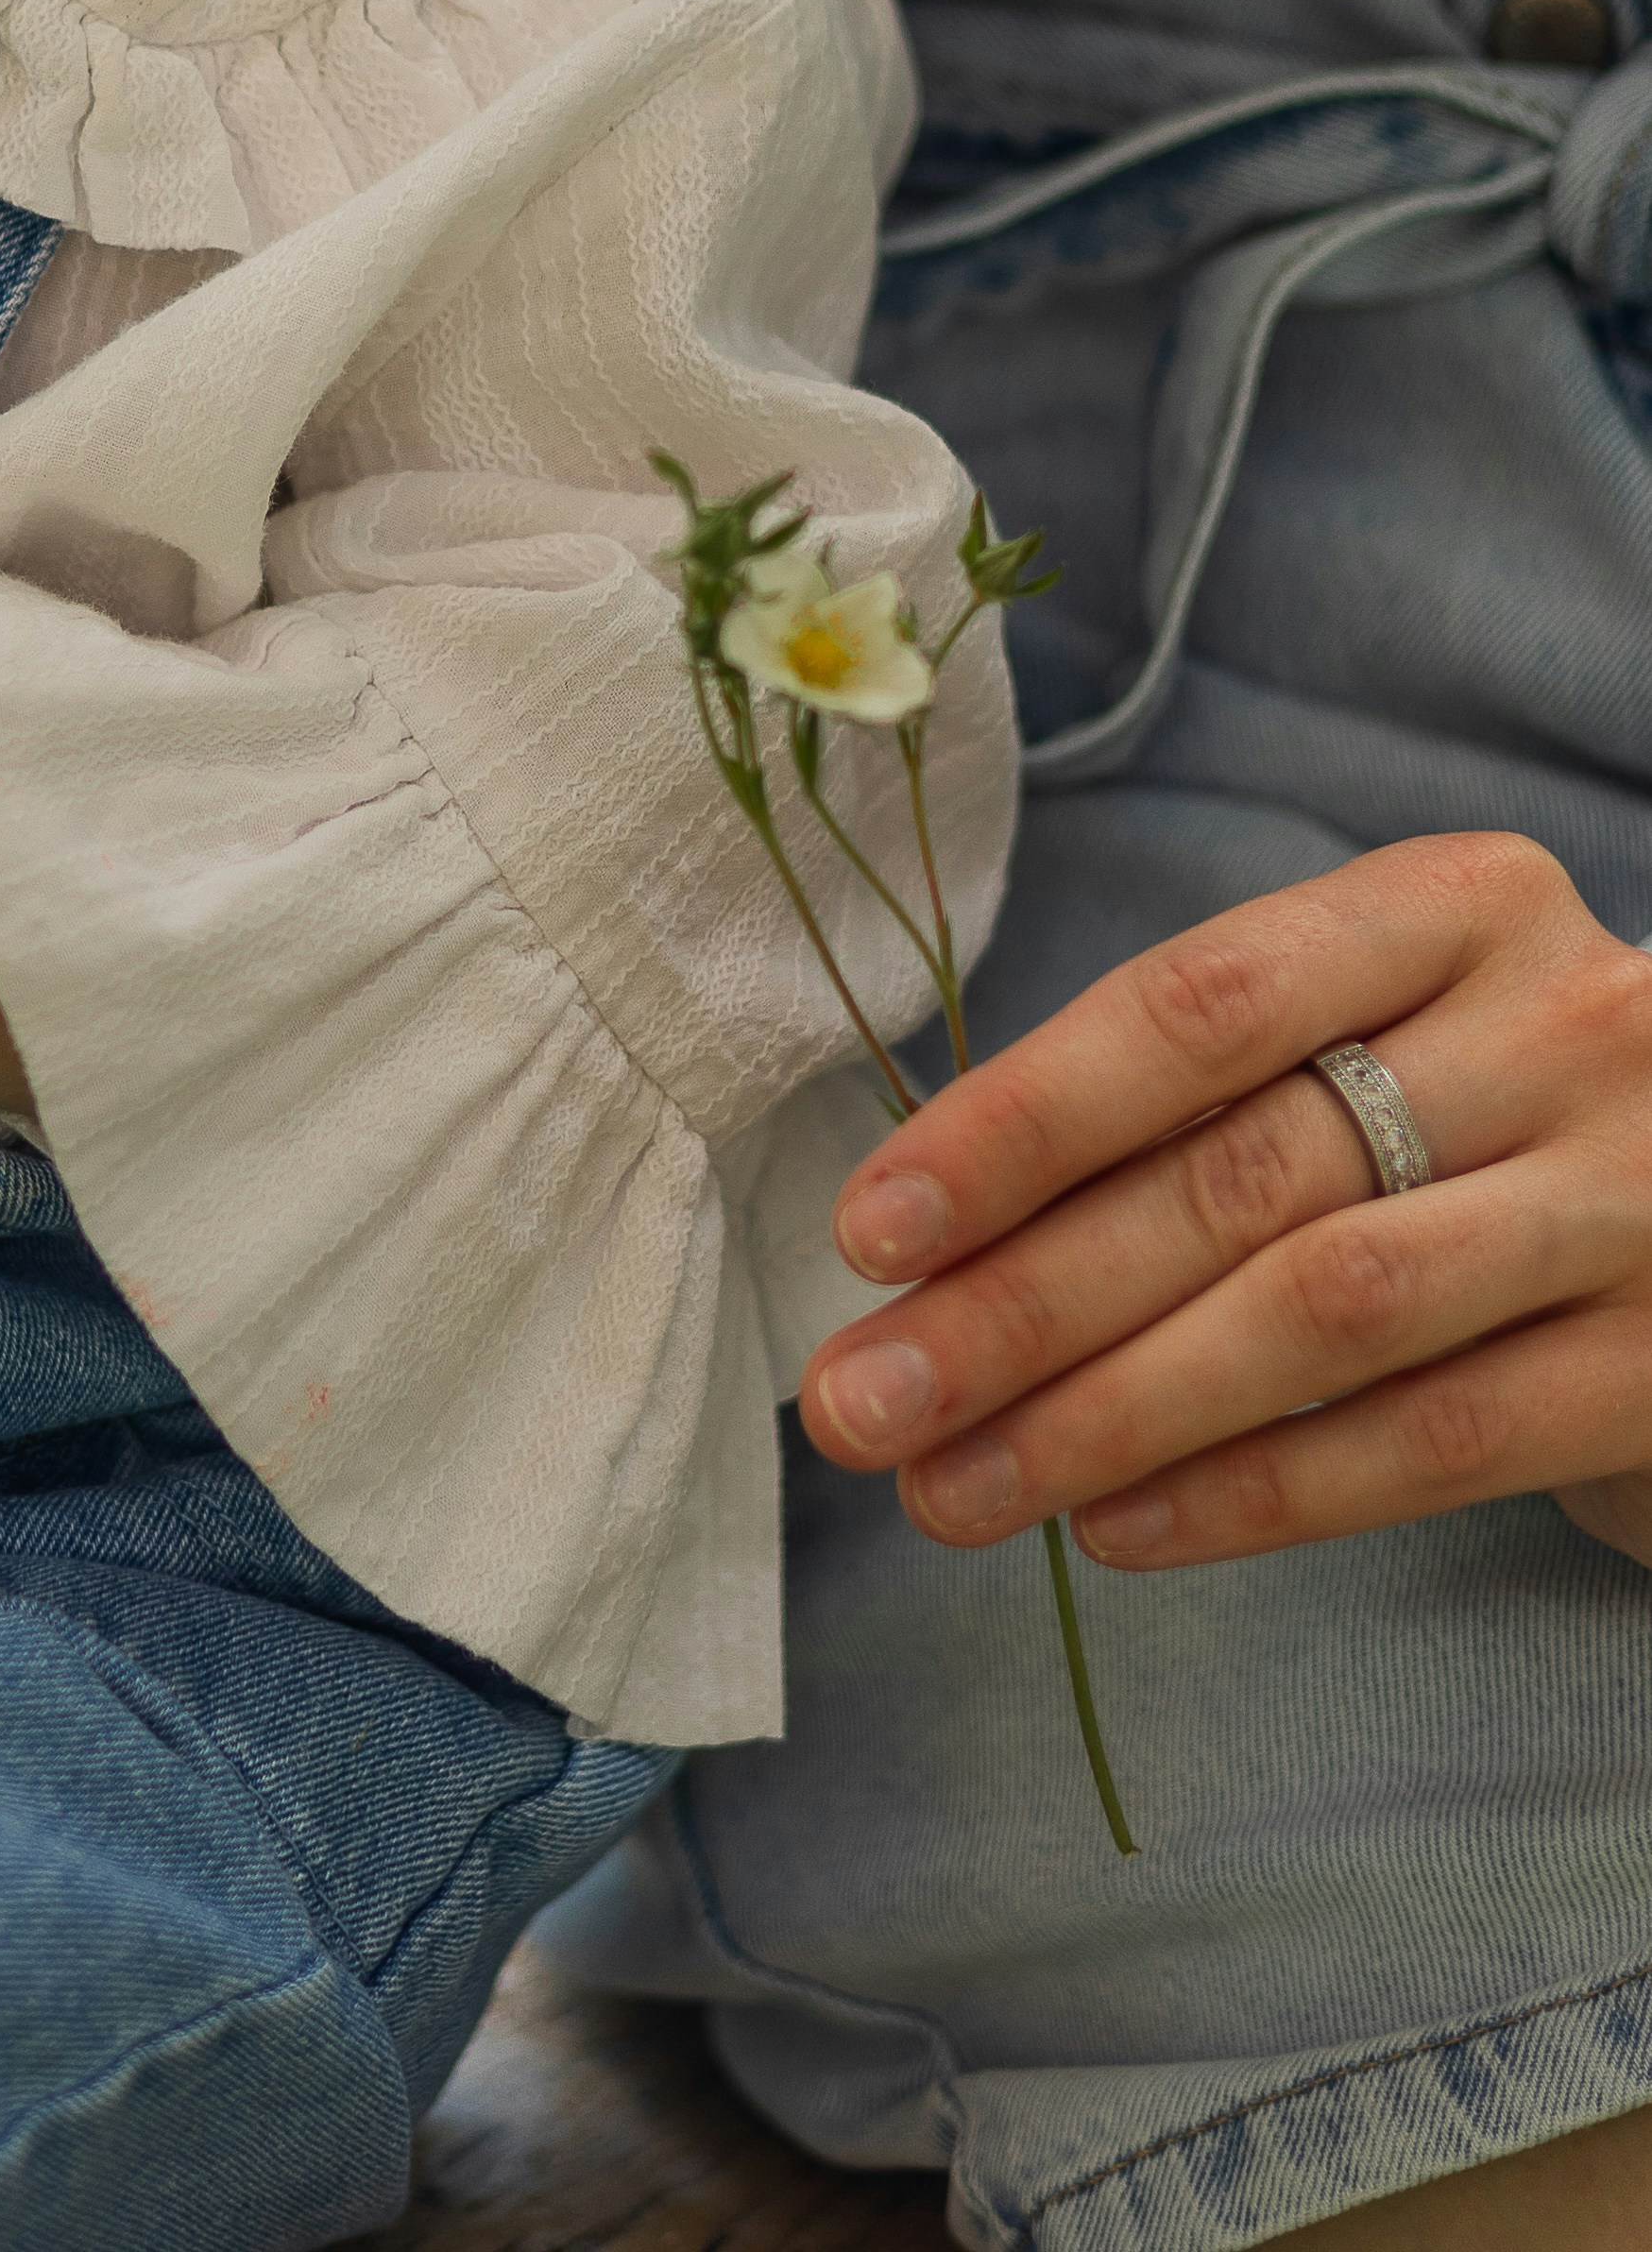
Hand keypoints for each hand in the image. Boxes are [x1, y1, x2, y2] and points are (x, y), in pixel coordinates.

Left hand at [796, 829, 1651, 1573]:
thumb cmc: (1493, 1125)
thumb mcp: (1380, 1043)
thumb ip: (1204, 1097)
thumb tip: (931, 1230)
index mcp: (1458, 905)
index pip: (1197, 1004)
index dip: (1019, 1121)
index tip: (869, 1232)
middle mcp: (1565, 1026)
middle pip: (1240, 1170)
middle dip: (1020, 1298)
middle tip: (860, 1401)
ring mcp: (1639, 1199)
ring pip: (1322, 1311)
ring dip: (1108, 1414)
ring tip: (955, 1489)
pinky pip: (1432, 1441)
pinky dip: (1256, 1494)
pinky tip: (1118, 1529)